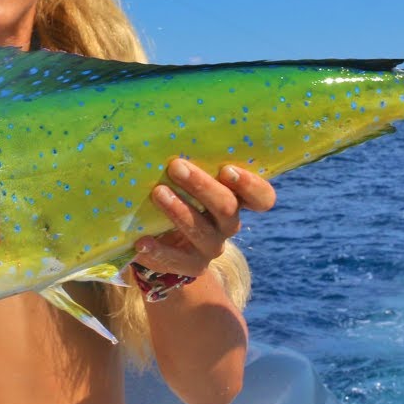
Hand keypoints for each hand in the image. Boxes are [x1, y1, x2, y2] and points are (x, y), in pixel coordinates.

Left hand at [133, 159, 274, 276]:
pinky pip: (177, 261)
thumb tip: (164, 136)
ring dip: (179, 211)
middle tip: (176, 167)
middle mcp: (227, 224)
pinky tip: (141, 242)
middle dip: (201, 186)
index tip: (228, 170)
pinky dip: (158, 251)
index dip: (251, 185)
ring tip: (157, 193)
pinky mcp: (192, 267)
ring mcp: (211, 247)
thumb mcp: (186, 182)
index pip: (262, 198)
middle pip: (227, 207)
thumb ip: (187, 166)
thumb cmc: (176, 197)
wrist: (166, 245)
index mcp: (235, 200)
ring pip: (202, 232)